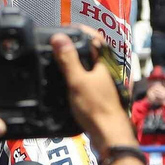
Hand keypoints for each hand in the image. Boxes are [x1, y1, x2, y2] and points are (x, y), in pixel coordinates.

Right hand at [52, 34, 131, 151]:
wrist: (109, 136)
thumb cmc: (96, 108)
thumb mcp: (77, 81)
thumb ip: (68, 59)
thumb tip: (59, 37)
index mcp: (104, 62)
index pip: (95, 37)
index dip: (80, 30)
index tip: (64, 28)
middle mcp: (106, 70)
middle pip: (91, 52)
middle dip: (74, 46)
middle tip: (55, 44)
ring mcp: (103, 83)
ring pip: (87, 67)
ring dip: (73, 62)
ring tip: (55, 61)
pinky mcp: (98, 96)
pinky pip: (85, 80)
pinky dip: (74, 77)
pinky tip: (63, 82)